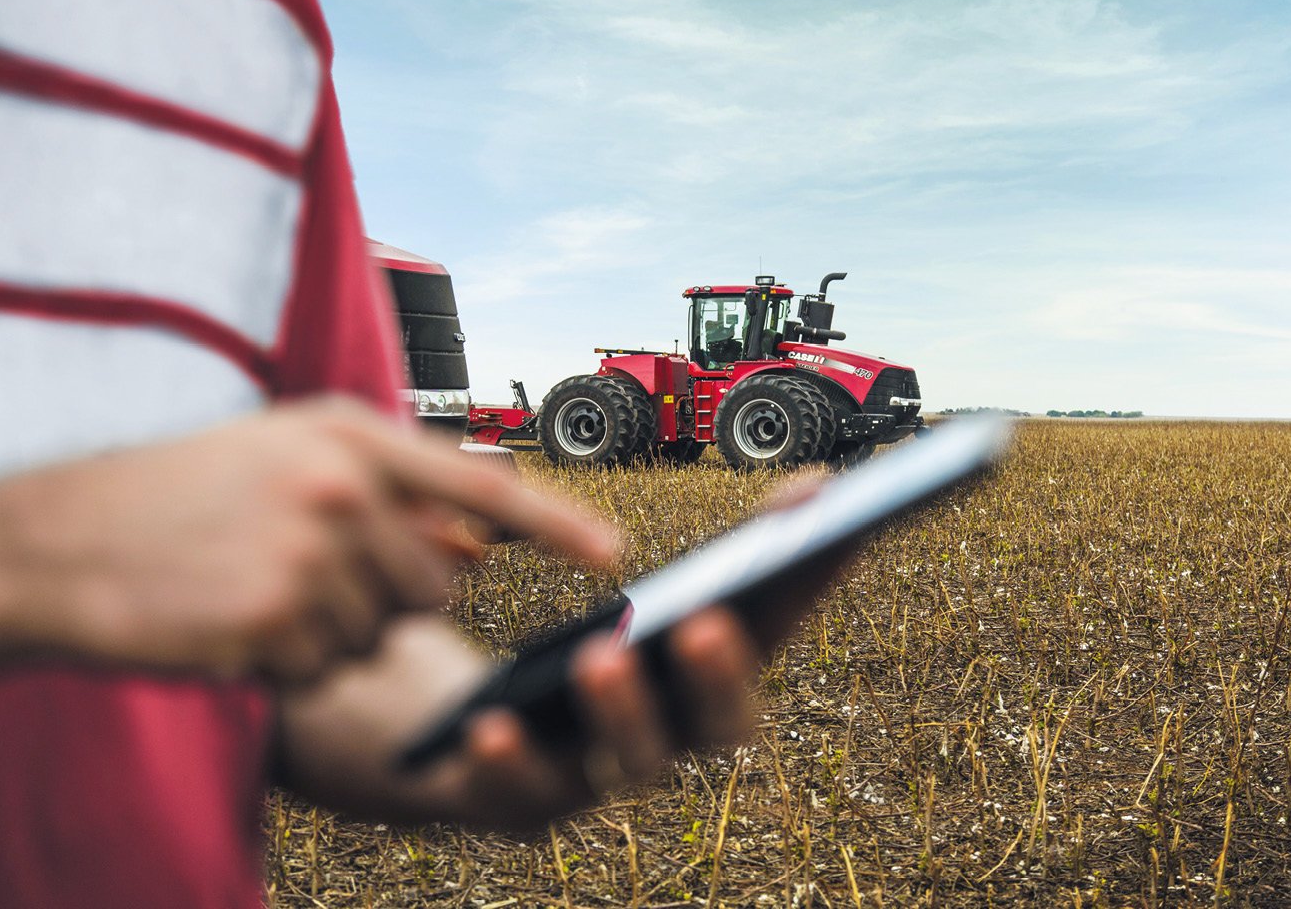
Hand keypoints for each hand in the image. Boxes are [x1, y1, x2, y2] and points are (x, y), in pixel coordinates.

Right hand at [0, 397, 615, 683]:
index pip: (478, 482)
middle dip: (383, 596)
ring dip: (330, 631)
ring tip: (256, 588)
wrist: (61, 535)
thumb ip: (391, 496)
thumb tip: (478, 549)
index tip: (613, 553)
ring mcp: (307, 550)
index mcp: (348, 434)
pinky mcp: (274, 617)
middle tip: (301, 571)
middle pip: (433, 582)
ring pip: (380, 632)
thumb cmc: (182, 492)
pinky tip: (235, 622)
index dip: (553, 522)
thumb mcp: (290, 461)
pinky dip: (291, 662)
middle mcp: (339, 485)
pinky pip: (328, 668)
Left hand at [276, 477, 852, 833]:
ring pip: (631, 764)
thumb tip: (815, 488)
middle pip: (719, 726)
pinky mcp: (522, 804)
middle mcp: (666, 739)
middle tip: (704, 621)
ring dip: (624, 711)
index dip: (805, 589)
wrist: (458, 724)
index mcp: (698, 684)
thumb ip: (709, 551)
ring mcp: (599, 778)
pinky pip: (522, 795)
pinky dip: (511, 763)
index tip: (832, 533)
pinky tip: (491, 722)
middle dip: (720, 677)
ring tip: (602, 655)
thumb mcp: (635, 594)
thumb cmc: (570, 652)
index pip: (769, 636)